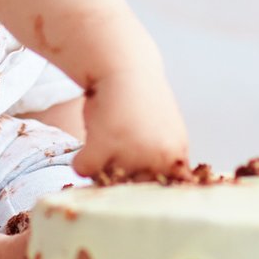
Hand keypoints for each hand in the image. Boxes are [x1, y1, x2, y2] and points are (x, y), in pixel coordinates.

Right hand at [72, 63, 188, 179]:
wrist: (125, 68)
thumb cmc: (142, 102)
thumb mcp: (167, 134)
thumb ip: (166, 160)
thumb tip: (158, 190)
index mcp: (176, 157)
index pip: (160, 191)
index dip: (145, 184)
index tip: (137, 171)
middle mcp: (158, 158)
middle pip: (131, 188)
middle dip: (123, 175)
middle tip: (120, 145)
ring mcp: (130, 154)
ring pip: (106, 180)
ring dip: (102, 164)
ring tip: (109, 136)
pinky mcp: (102, 147)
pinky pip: (84, 169)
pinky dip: (82, 158)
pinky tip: (93, 137)